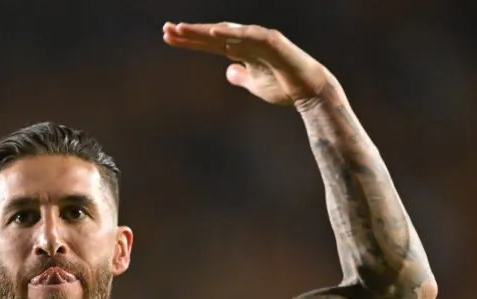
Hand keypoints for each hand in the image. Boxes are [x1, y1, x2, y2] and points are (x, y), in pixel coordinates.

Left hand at [163, 22, 333, 106]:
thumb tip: (228, 71)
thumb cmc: (283, 87)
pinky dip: (231, 33)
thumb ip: (240, 76)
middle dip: (190, 33)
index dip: (190, 41)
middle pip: (213, 35)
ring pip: (226, 32)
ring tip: (181, 29)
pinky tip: (212, 32)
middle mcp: (247, 40)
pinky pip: (248, 35)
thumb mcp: (254, 84)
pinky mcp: (272, 41)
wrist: (309, 92)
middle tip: (166, 29)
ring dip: (204, 30)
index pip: (209, 44)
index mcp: (241, 50)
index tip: (168, 38)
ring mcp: (259, 38)